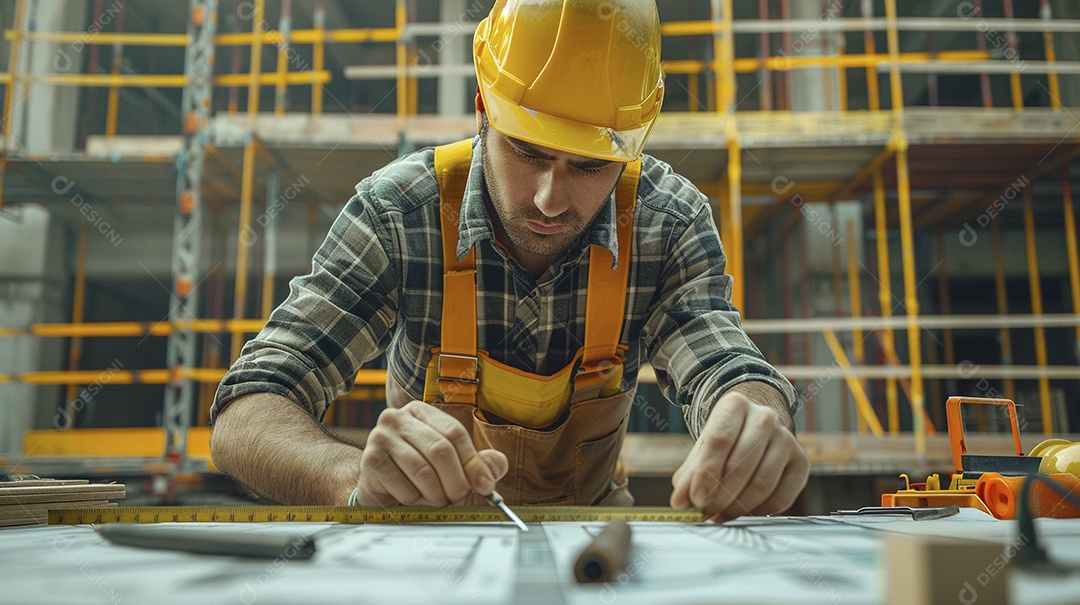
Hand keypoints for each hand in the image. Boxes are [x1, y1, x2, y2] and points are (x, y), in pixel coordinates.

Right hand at [355, 401, 508, 506]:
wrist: (378, 486)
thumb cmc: (420, 473)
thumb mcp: (453, 465)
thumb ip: (479, 464)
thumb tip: (494, 468)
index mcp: (422, 412)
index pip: (455, 433)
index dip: (473, 463)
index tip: (486, 486)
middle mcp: (398, 418)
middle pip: (440, 450)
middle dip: (456, 482)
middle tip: (459, 498)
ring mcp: (380, 437)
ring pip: (423, 471)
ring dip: (437, 494)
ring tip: (437, 500)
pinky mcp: (370, 462)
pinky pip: (403, 487)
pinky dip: (415, 500)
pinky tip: (411, 497)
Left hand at [670, 390, 808, 521]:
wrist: (757, 427)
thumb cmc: (726, 439)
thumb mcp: (702, 448)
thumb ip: (688, 475)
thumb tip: (680, 502)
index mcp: (735, 405)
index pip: (719, 440)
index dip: (706, 473)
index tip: (696, 498)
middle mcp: (765, 417)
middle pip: (740, 465)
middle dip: (719, 497)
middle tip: (706, 512)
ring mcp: (787, 438)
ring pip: (761, 484)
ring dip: (737, 507)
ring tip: (721, 514)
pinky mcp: (802, 462)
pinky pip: (781, 498)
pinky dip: (758, 512)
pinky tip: (743, 512)